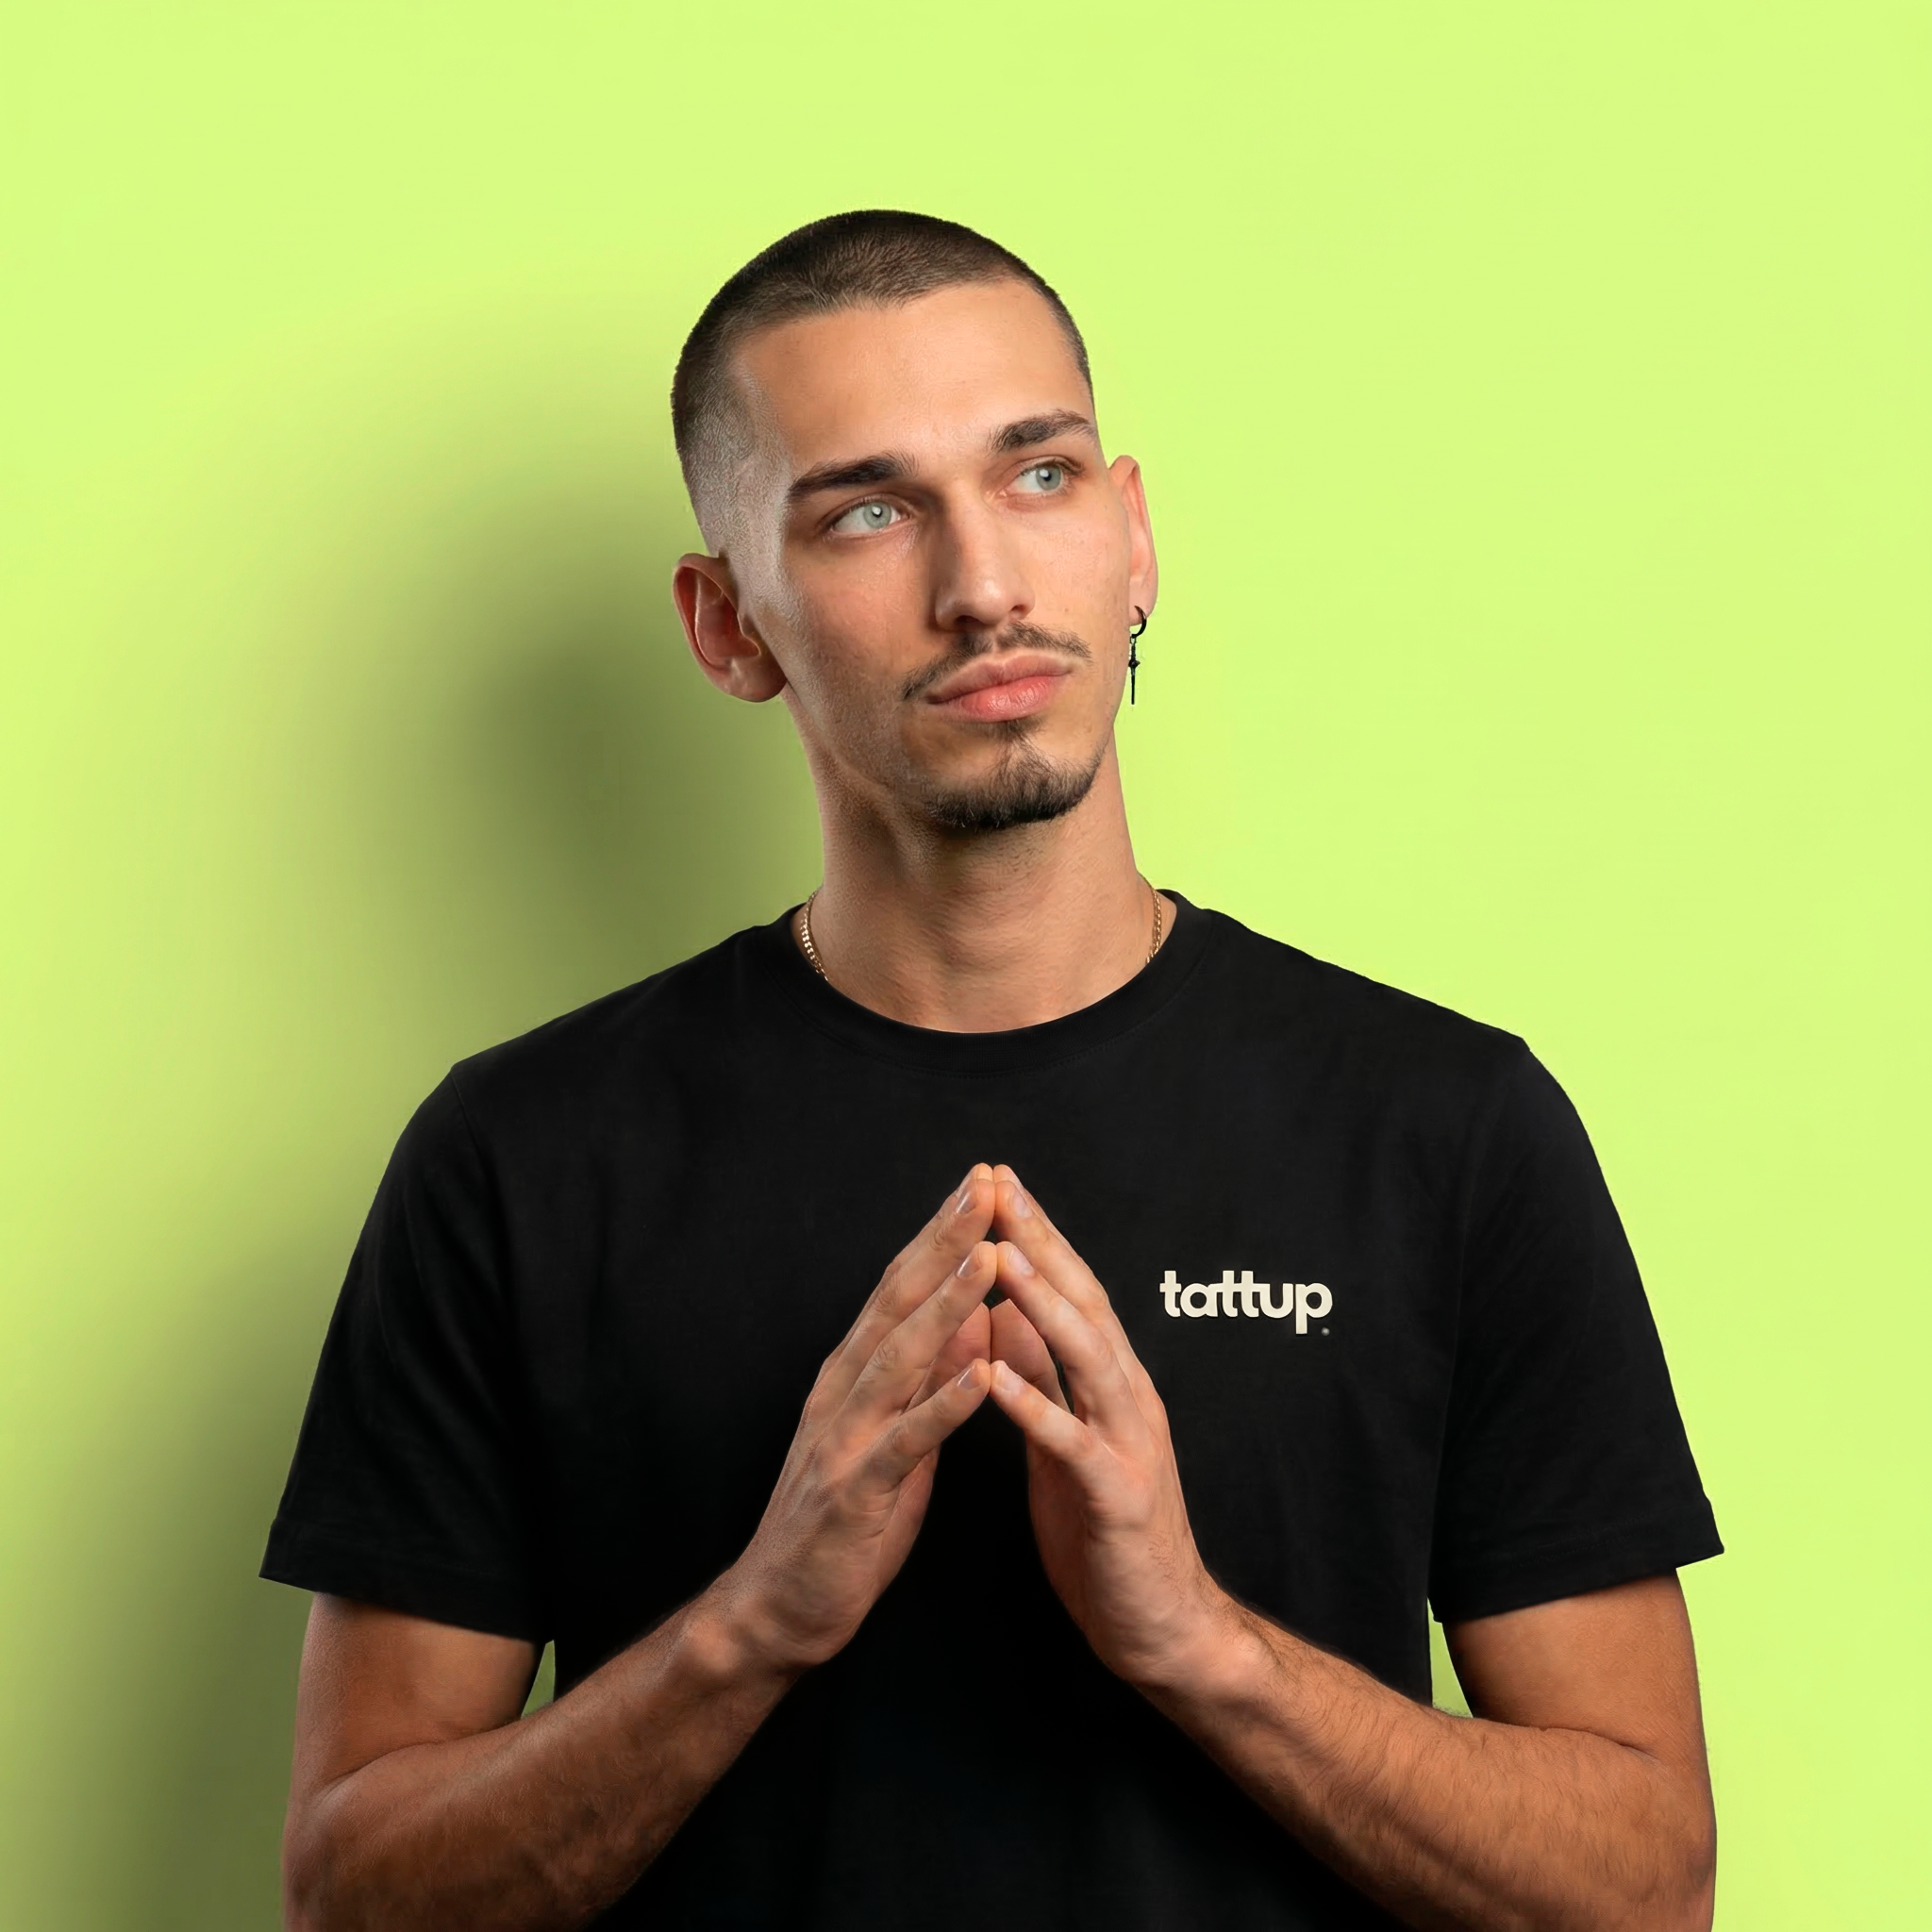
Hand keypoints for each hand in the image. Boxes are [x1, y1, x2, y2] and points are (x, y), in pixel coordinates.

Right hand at [714, 1166, 996, 1673]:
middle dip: (944, 1242)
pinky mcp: (852, 1494)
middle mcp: (841, 1393)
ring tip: (990, 1259)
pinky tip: (979, 1374)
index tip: (982, 1183)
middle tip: (987, 1185)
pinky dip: (942, 1405)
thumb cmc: (841, 1523)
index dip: (940, 1233)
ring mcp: (842, 1439)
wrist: (774, 1611)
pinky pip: (904, 1443)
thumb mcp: (891, 1436)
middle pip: (897, 1302)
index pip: (900, 1287)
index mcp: (853, 1376)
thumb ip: (923, 1375)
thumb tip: (971, 1311)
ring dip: (946, 1305)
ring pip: (898, 1357)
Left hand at [984, 1166, 1230, 1689]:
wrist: (1161, 1628)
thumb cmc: (1106, 1532)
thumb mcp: (1063, 1438)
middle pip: (1084, 1304)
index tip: (993, 1183)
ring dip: (1044, 1304)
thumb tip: (1005, 1306)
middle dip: (1041, 1242)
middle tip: (998, 1186)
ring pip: (1089, 1359)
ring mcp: (1130, 1445)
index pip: (1071, 1291)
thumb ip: (1042, 1373)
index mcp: (1108, 1384)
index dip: (1034, 1234)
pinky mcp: (1120, 1498)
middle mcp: (1128, 1399)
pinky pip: (1075, 1446)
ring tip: (999, 1257)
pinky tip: (997, 1377)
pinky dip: (1036, 1408)